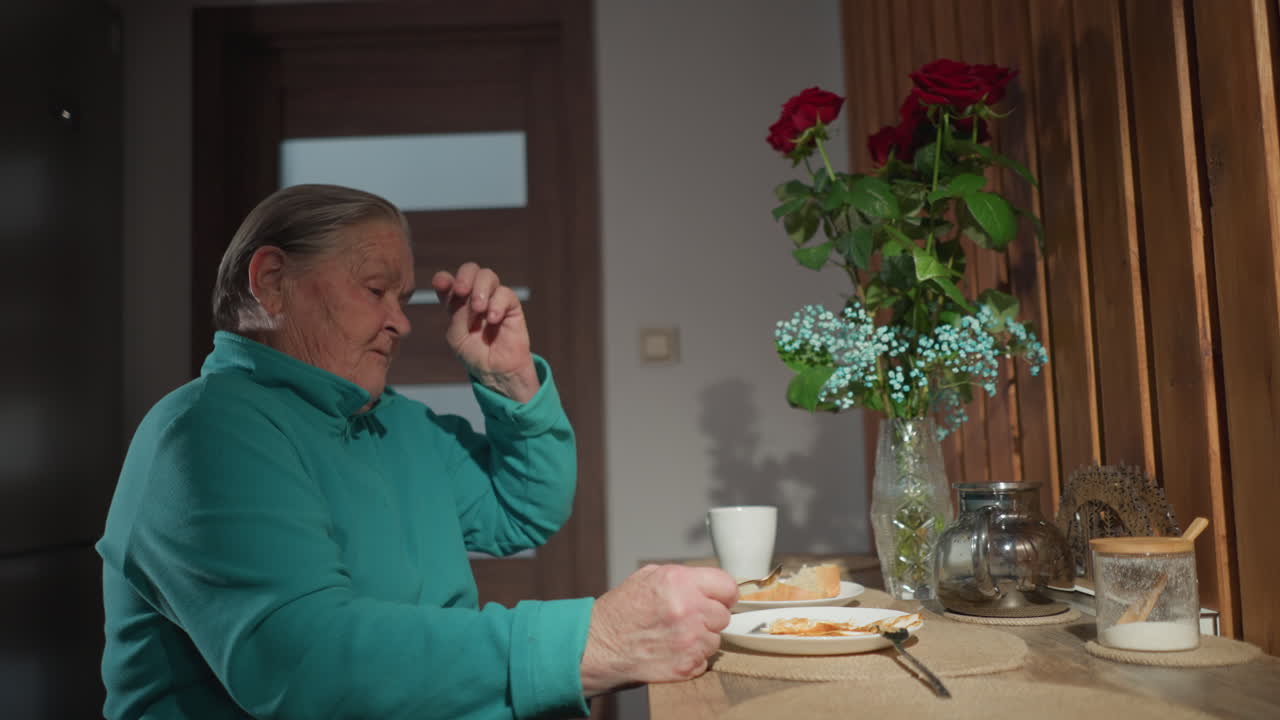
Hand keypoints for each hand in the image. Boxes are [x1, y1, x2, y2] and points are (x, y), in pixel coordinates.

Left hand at [432, 262, 538, 401]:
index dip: (444, 279)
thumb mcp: (457, 336)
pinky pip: (505, 293)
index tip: (442, 284)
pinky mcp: (511, 306)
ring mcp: (493, 299)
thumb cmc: (474, 354)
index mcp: (456, 302)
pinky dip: (497, 304)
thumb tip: (466, 295)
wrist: (496, 370)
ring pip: (488, 276)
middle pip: (470, 270)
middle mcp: (474, 296)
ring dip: (480, 289)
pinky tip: (493, 319)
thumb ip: (457, 314)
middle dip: (465, 276)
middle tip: (462, 291)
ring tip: (479, 309)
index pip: (448, 282)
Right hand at [579, 565, 737, 694]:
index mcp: (678, 582)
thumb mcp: (646, 577)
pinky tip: (671, 651)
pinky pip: (704, 660)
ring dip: (701, 639)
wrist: (598, 646)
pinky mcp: (686, 665)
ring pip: (715, 640)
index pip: (727, 586)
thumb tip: (706, 582)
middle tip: (689, 619)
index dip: (723, 593)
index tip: (719, 599)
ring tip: (675, 636)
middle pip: (723, 615)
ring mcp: (688, 640)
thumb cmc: (619, 612)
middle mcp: (687, 609)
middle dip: (709, 617)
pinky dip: (692, 658)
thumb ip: (681, 577)